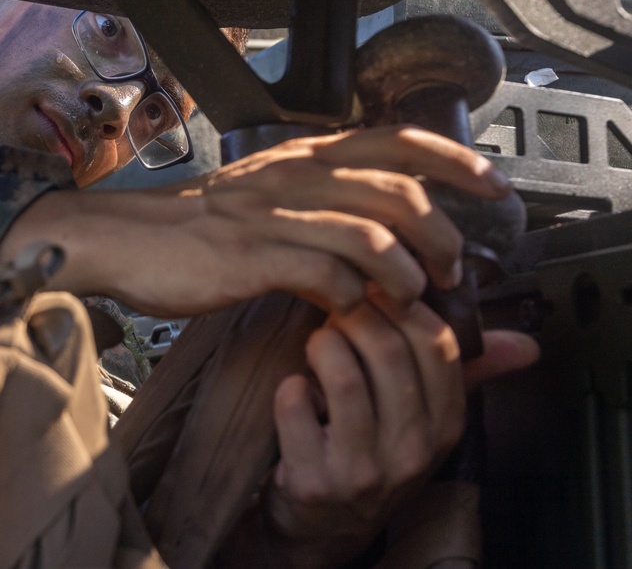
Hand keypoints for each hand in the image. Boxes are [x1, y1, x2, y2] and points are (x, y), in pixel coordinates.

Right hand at [0, 125, 512, 316]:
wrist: (125, 237)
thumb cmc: (195, 225)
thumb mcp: (262, 195)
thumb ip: (317, 203)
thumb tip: (374, 233)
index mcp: (301, 155)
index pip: (394, 140)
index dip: (453, 158)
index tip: (492, 183)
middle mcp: (294, 175)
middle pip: (398, 191)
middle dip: (442, 234)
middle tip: (452, 270)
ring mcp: (274, 215)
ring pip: (373, 235)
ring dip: (407, 274)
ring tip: (413, 299)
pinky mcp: (253, 257)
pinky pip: (328, 276)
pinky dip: (355, 299)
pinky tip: (351, 311)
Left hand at [262, 290, 538, 567]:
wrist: (324, 526)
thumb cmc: (373, 455)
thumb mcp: (424, 420)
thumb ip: (467, 373)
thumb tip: (526, 345)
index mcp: (445, 426)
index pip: (438, 345)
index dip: (402, 304)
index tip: (375, 290)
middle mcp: (412, 451)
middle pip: (389, 352)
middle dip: (355, 315)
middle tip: (336, 308)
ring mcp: (364, 470)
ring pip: (344, 376)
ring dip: (323, 344)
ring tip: (318, 342)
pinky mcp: (315, 481)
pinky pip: (296, 406)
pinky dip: (290, 385)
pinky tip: (295, 387)